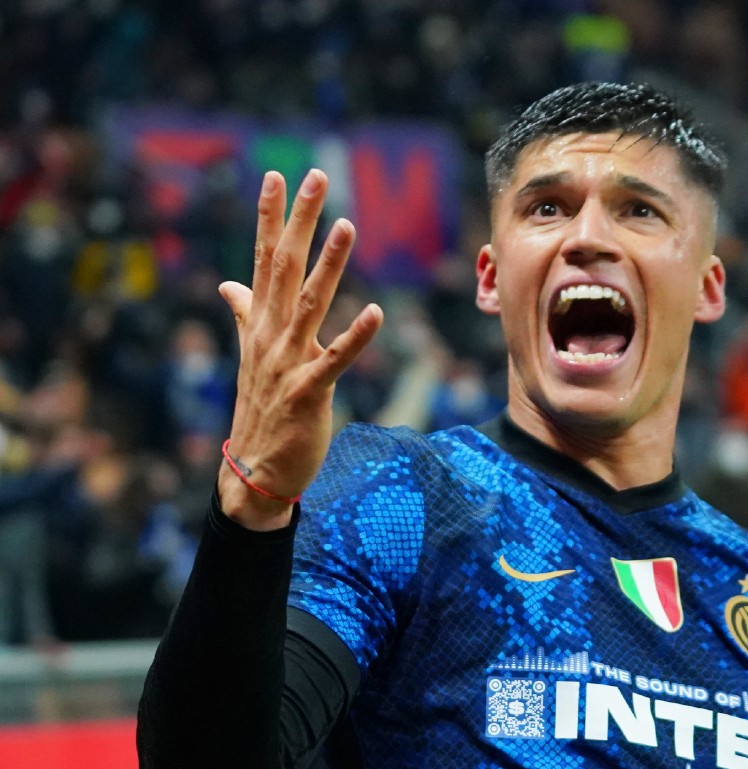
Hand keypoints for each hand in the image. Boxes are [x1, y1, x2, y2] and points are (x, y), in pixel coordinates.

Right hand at [216, 169, 382, 529]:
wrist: (254, 471)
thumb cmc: (261, 409)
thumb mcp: (251, 354)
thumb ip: (243, 313)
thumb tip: (229, 282)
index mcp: (260, 324)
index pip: (264, 259)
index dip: (270, 218)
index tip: (277, 176)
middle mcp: (270, 336)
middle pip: (285, 268)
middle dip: (299, 221)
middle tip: (315, 177)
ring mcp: (286, 363)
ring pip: (310, 304)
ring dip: (329, 264)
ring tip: (348, 225)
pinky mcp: (308, 392)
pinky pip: (335, 359)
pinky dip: (355, 336)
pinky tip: (375, 312)